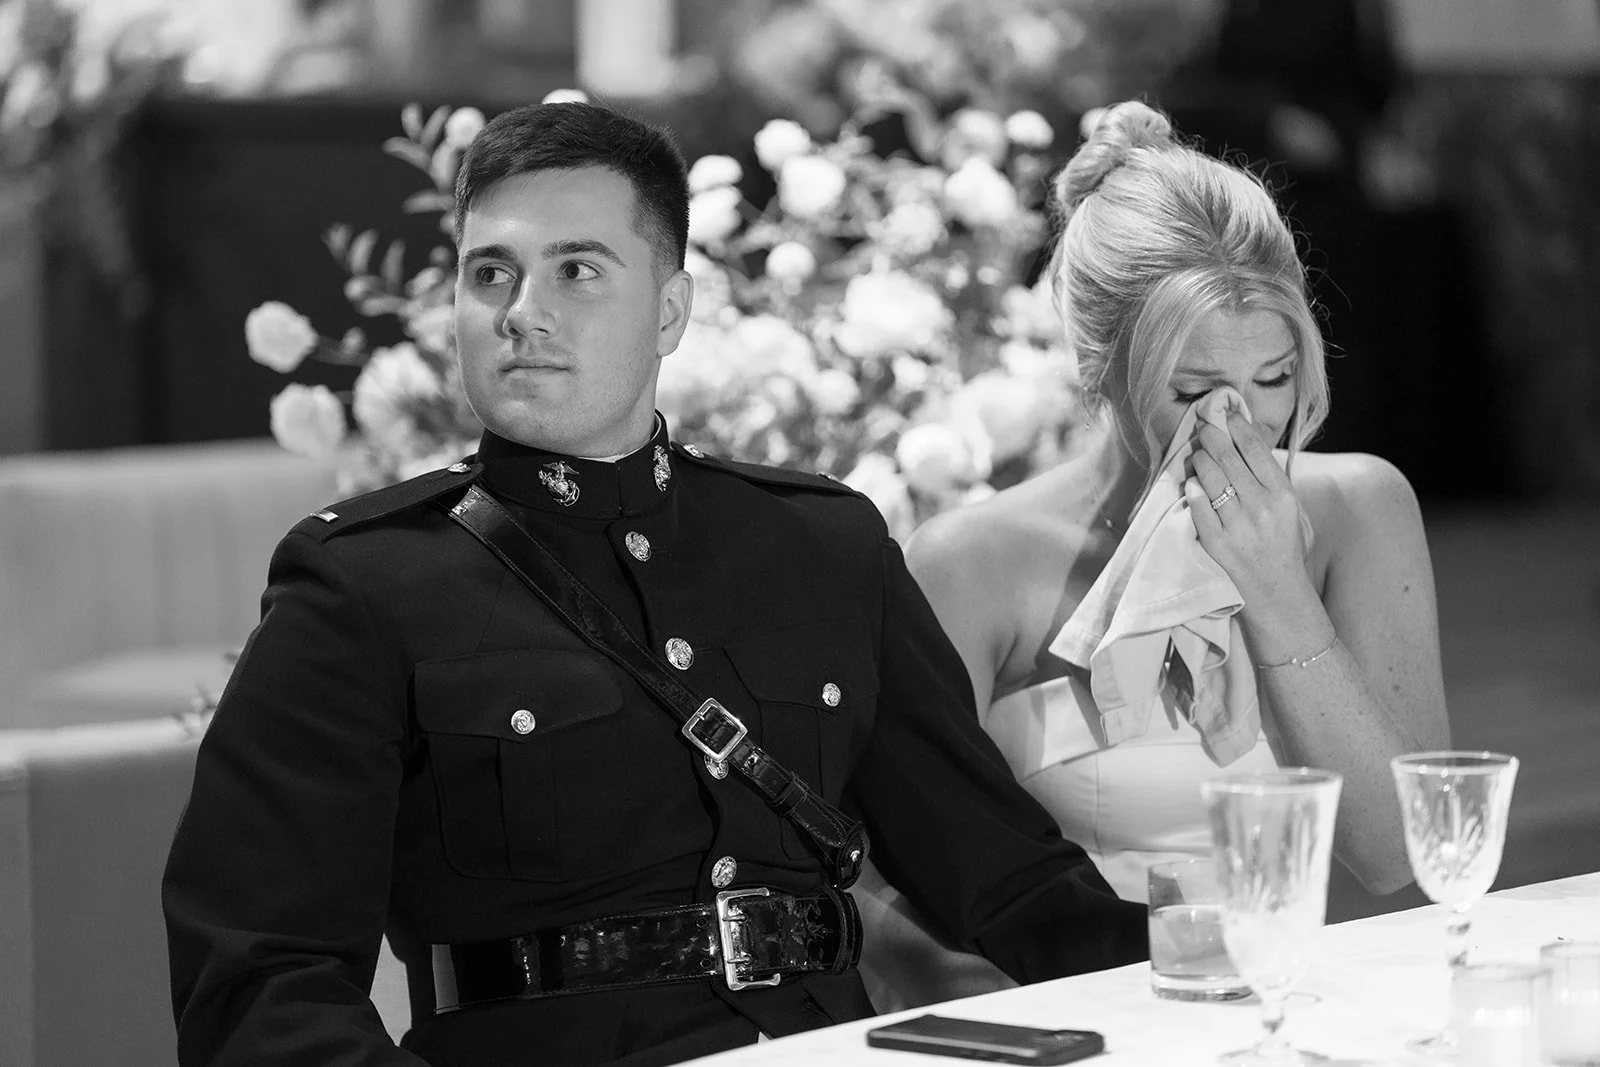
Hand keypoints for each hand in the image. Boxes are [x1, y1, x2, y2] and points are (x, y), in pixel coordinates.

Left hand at [1183, 412, 1313, 611]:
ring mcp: (1237, 526)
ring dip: (1199, 460)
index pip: (1255, 449)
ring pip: (1210, 478)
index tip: (1226, 414)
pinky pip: (1197, 507)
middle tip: (1203, 424)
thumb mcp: (1291, 510)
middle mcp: (1261, 507)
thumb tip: (1247, 443)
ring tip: (1197, 453)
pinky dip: (1192, 490)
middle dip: (1211, 435)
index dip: (1237, 426)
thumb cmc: (1284, 547)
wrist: (1278, 594)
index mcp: (1283, 495)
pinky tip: (1191, 482)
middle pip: (1228, 458)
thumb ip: (1272, 481)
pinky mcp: (1216, 543)